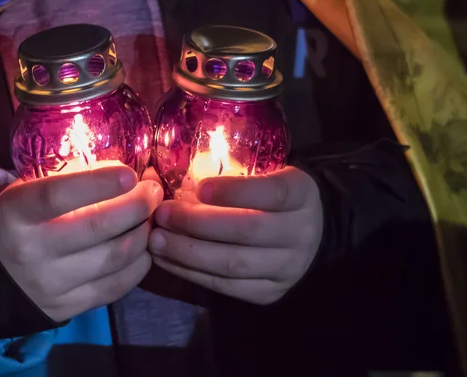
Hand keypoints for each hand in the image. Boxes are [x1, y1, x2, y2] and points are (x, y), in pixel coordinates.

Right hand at [0, 166, 163, 321]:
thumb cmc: (21, 221)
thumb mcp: (30, 191)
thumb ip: (72, 178)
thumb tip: (127, 175)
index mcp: (16, 214)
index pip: (58, 196)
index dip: (99, 183)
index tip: (131, 174)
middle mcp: (31, 251)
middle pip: (98, 227)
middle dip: (138, 205)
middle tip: (154, 191)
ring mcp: (51, 284)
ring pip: (115, 257)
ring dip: (144, 233)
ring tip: (151, 218)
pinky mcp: (69, 308)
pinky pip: (118, 285)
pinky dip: (140, 263)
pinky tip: (143, 247)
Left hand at [148, 166, 322, 304]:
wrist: (309, 236)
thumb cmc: (273, 197)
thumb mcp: (266, 174)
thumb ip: (230, 173)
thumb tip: (162, 174)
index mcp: (301, 194)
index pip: (273, 192)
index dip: (236, 191)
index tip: (199, 188)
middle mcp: (300, 232)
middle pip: (247, 231)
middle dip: (197, 223)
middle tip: (163, 214)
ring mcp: (287, 268)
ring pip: (233, 263)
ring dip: (188, 252)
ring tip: (156, 240)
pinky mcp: (269, 292)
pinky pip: (226, 286)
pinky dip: (191, 273)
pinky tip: (167, 259)